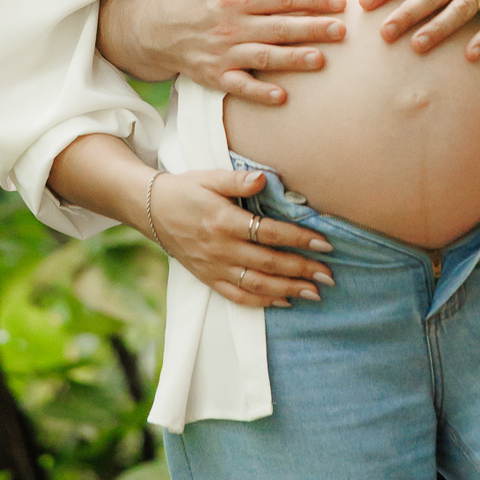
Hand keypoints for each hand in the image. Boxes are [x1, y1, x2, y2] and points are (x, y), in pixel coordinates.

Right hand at [98, 0, 347, 101]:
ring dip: (292, 59)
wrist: (157, 28)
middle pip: (279, 27)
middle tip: (341, 31)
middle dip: (312, 29)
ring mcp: (223, 53)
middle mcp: (232, 25)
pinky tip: (281, 96)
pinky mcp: (215, 76)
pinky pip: (239, 86)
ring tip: (320, 60)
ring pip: (264, 56)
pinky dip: (259, 92)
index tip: (340, 2)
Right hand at [148, 165, 335, 307]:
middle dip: (301, 269)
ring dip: (287, 290)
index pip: (269, 233)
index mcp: (223, 221)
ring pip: (255, 285)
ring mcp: (213, 267)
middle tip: (329, 275)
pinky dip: (261, 302)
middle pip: (267, 263)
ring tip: (314, 292)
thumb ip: (237, 180)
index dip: (298, 238)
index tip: (324, 243)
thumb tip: (263, 178)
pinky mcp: (208, 278)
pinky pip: (236, 296)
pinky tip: (283, 302)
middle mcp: (220, 248)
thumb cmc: (186, 190)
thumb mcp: (209, 177)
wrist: (151, 210)